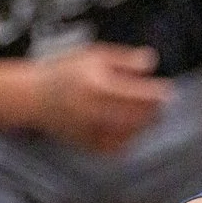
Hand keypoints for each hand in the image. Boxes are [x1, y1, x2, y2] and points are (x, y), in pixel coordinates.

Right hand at [33, 43, 172, 152]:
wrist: (34, 97)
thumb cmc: (66, 71)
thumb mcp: (94, 55)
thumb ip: (124, 59)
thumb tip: (151, 62)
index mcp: (98, 85)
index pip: (138, 93)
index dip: (157, 93)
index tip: (168, 91)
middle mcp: (95, 110)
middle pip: (138, 116)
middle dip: (154, 111)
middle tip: (161, 104)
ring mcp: (91, 130)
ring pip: (130, 134)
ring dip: (144, 125)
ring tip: (148, 115)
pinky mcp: (87, 145)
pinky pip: (117, 147)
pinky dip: (128, 139)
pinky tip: (131, 129)